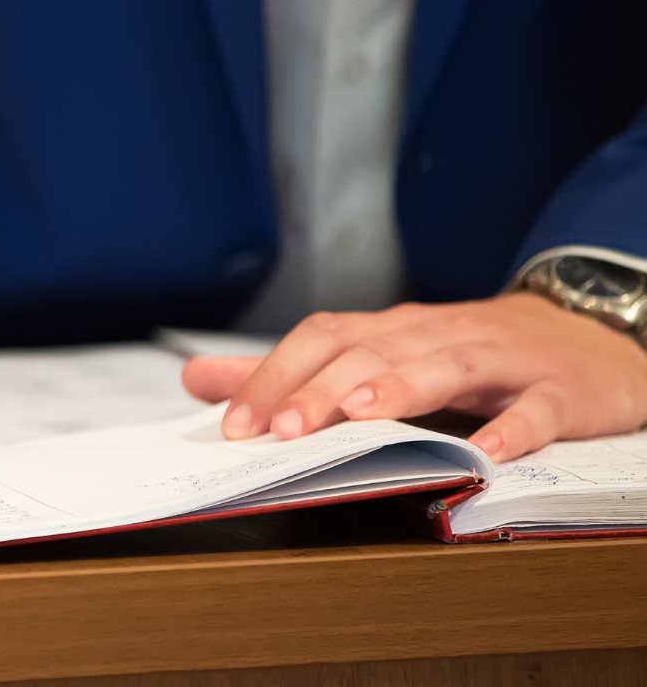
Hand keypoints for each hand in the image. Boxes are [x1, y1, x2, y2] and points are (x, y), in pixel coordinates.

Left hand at [182, 293, 646, 461]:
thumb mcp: (378, 355)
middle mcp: (437, 336)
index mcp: (390, 332)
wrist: (586, 335)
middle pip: (372, 353)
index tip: (234, 423)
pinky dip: (512, 427)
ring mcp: (501, 361)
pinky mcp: (558, 390)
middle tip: (284, 429)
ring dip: (402, 389)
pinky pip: (535, 408)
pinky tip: (485, 452)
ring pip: (447, 366)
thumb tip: (199, 379)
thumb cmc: (465, 353)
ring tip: (361, 415)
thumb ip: (288, 372)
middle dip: (323, 388)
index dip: (276, 375)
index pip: (322, 338)